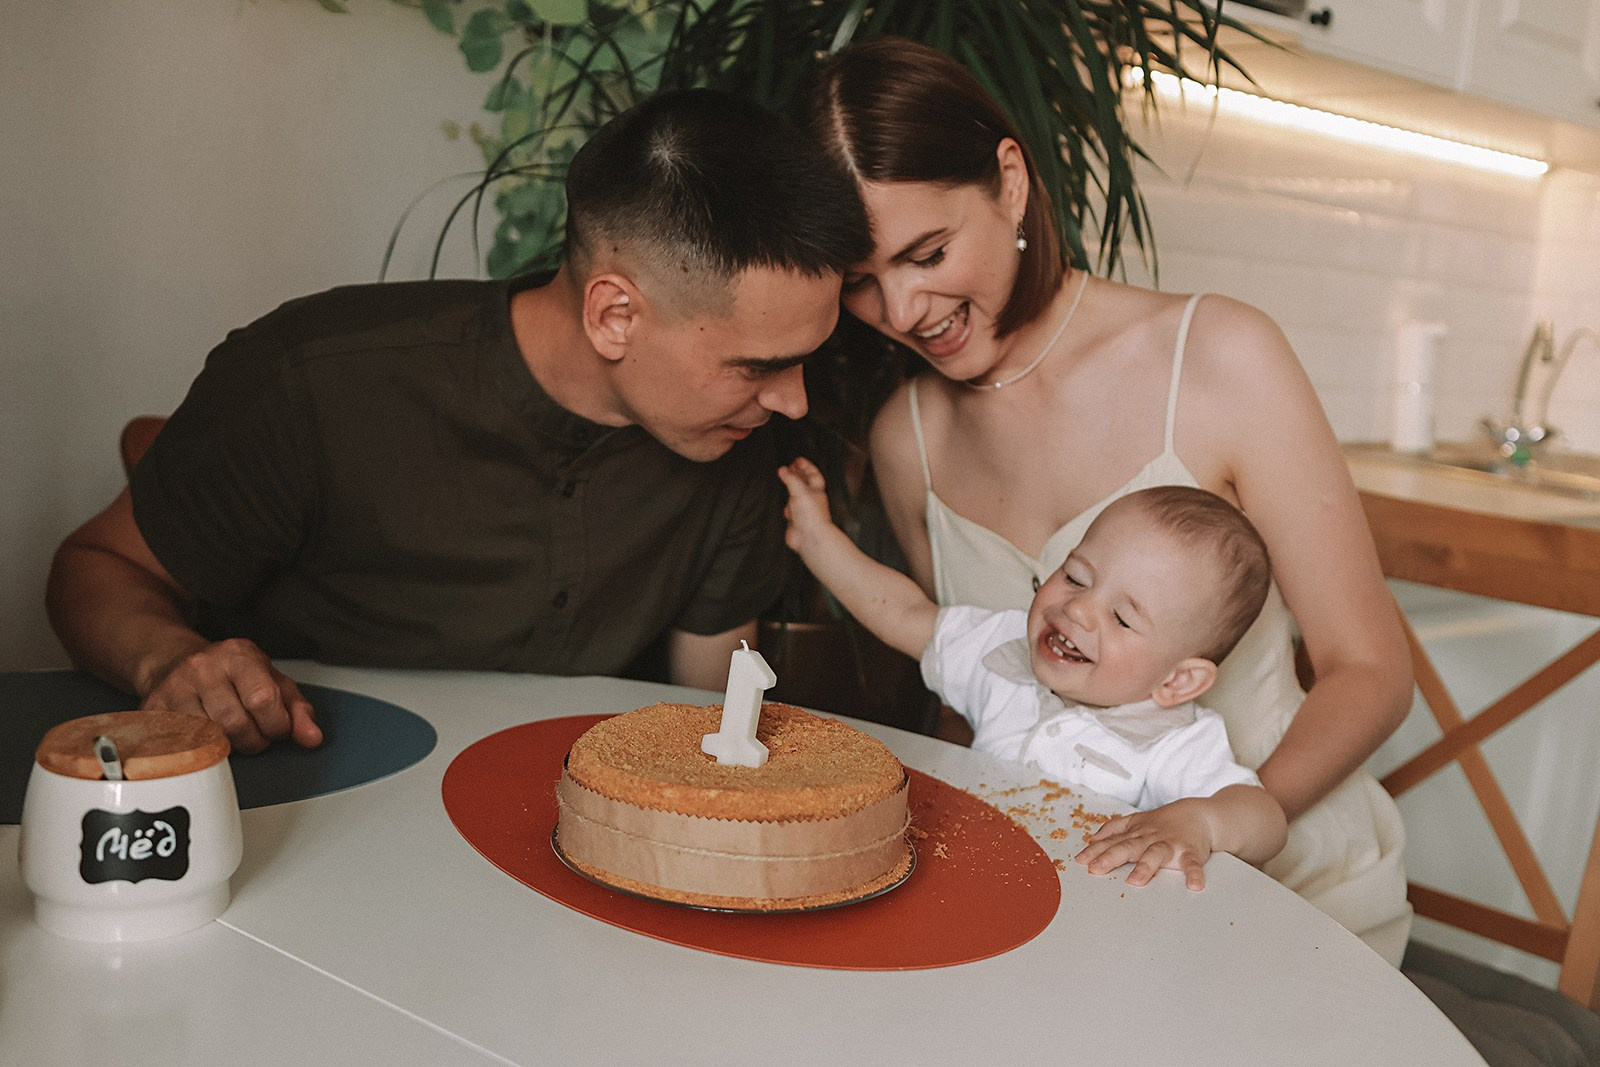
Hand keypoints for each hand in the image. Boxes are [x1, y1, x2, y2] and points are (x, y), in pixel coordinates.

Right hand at [141, 638, 322, 753]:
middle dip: (253, 741)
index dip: (276, 725)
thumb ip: (298, 710)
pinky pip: (180, 746)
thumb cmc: (230, 675)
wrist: (174, 662)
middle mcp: (203, 668)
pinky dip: (199, 751)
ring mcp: (173, 688)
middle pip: (234, 725)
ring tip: (230, 735)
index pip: (262, 699)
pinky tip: (204, 738)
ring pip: (206, 739)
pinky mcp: (152, 710)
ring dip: (226, 748)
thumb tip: (312, 738)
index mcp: (238, 656)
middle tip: (254, 736)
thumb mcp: (272, 682)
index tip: (277, 728)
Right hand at [777, 457, 835, 553]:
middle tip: (788, 469)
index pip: (812, 473)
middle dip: (796, 476)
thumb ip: (790, 479)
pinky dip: (787, 509)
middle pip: (803, 483)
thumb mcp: (799, 490)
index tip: (797, 460)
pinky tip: (786, 507)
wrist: (810, 537)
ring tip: (785, 486)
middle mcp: (811, 499)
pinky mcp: (795, 520)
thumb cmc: (811, 515)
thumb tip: (783, 469)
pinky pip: (789, 511)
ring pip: (794, 497)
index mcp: (816, 489)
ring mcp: (803, 510)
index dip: (805, 466)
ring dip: (790, 492)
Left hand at [1074, 799, 1216, 890]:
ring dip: (1146, 867)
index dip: (1096, 851)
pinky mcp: (1190, 852)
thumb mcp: (1136, 821)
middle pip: (1128, 847)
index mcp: (1136, 833)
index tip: (1080, 861)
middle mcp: (1150, 838)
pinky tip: (1194, 886)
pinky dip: (1194, 874)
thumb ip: (1114, 829)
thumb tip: (1092, 839)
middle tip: (1095, 869)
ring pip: (1156, 854)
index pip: (1112, 842)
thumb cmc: (1165, 822)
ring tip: (1135, 881)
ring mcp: (1170, 844)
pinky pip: (1192, 864)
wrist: (1198, 814)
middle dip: (1111, 857)